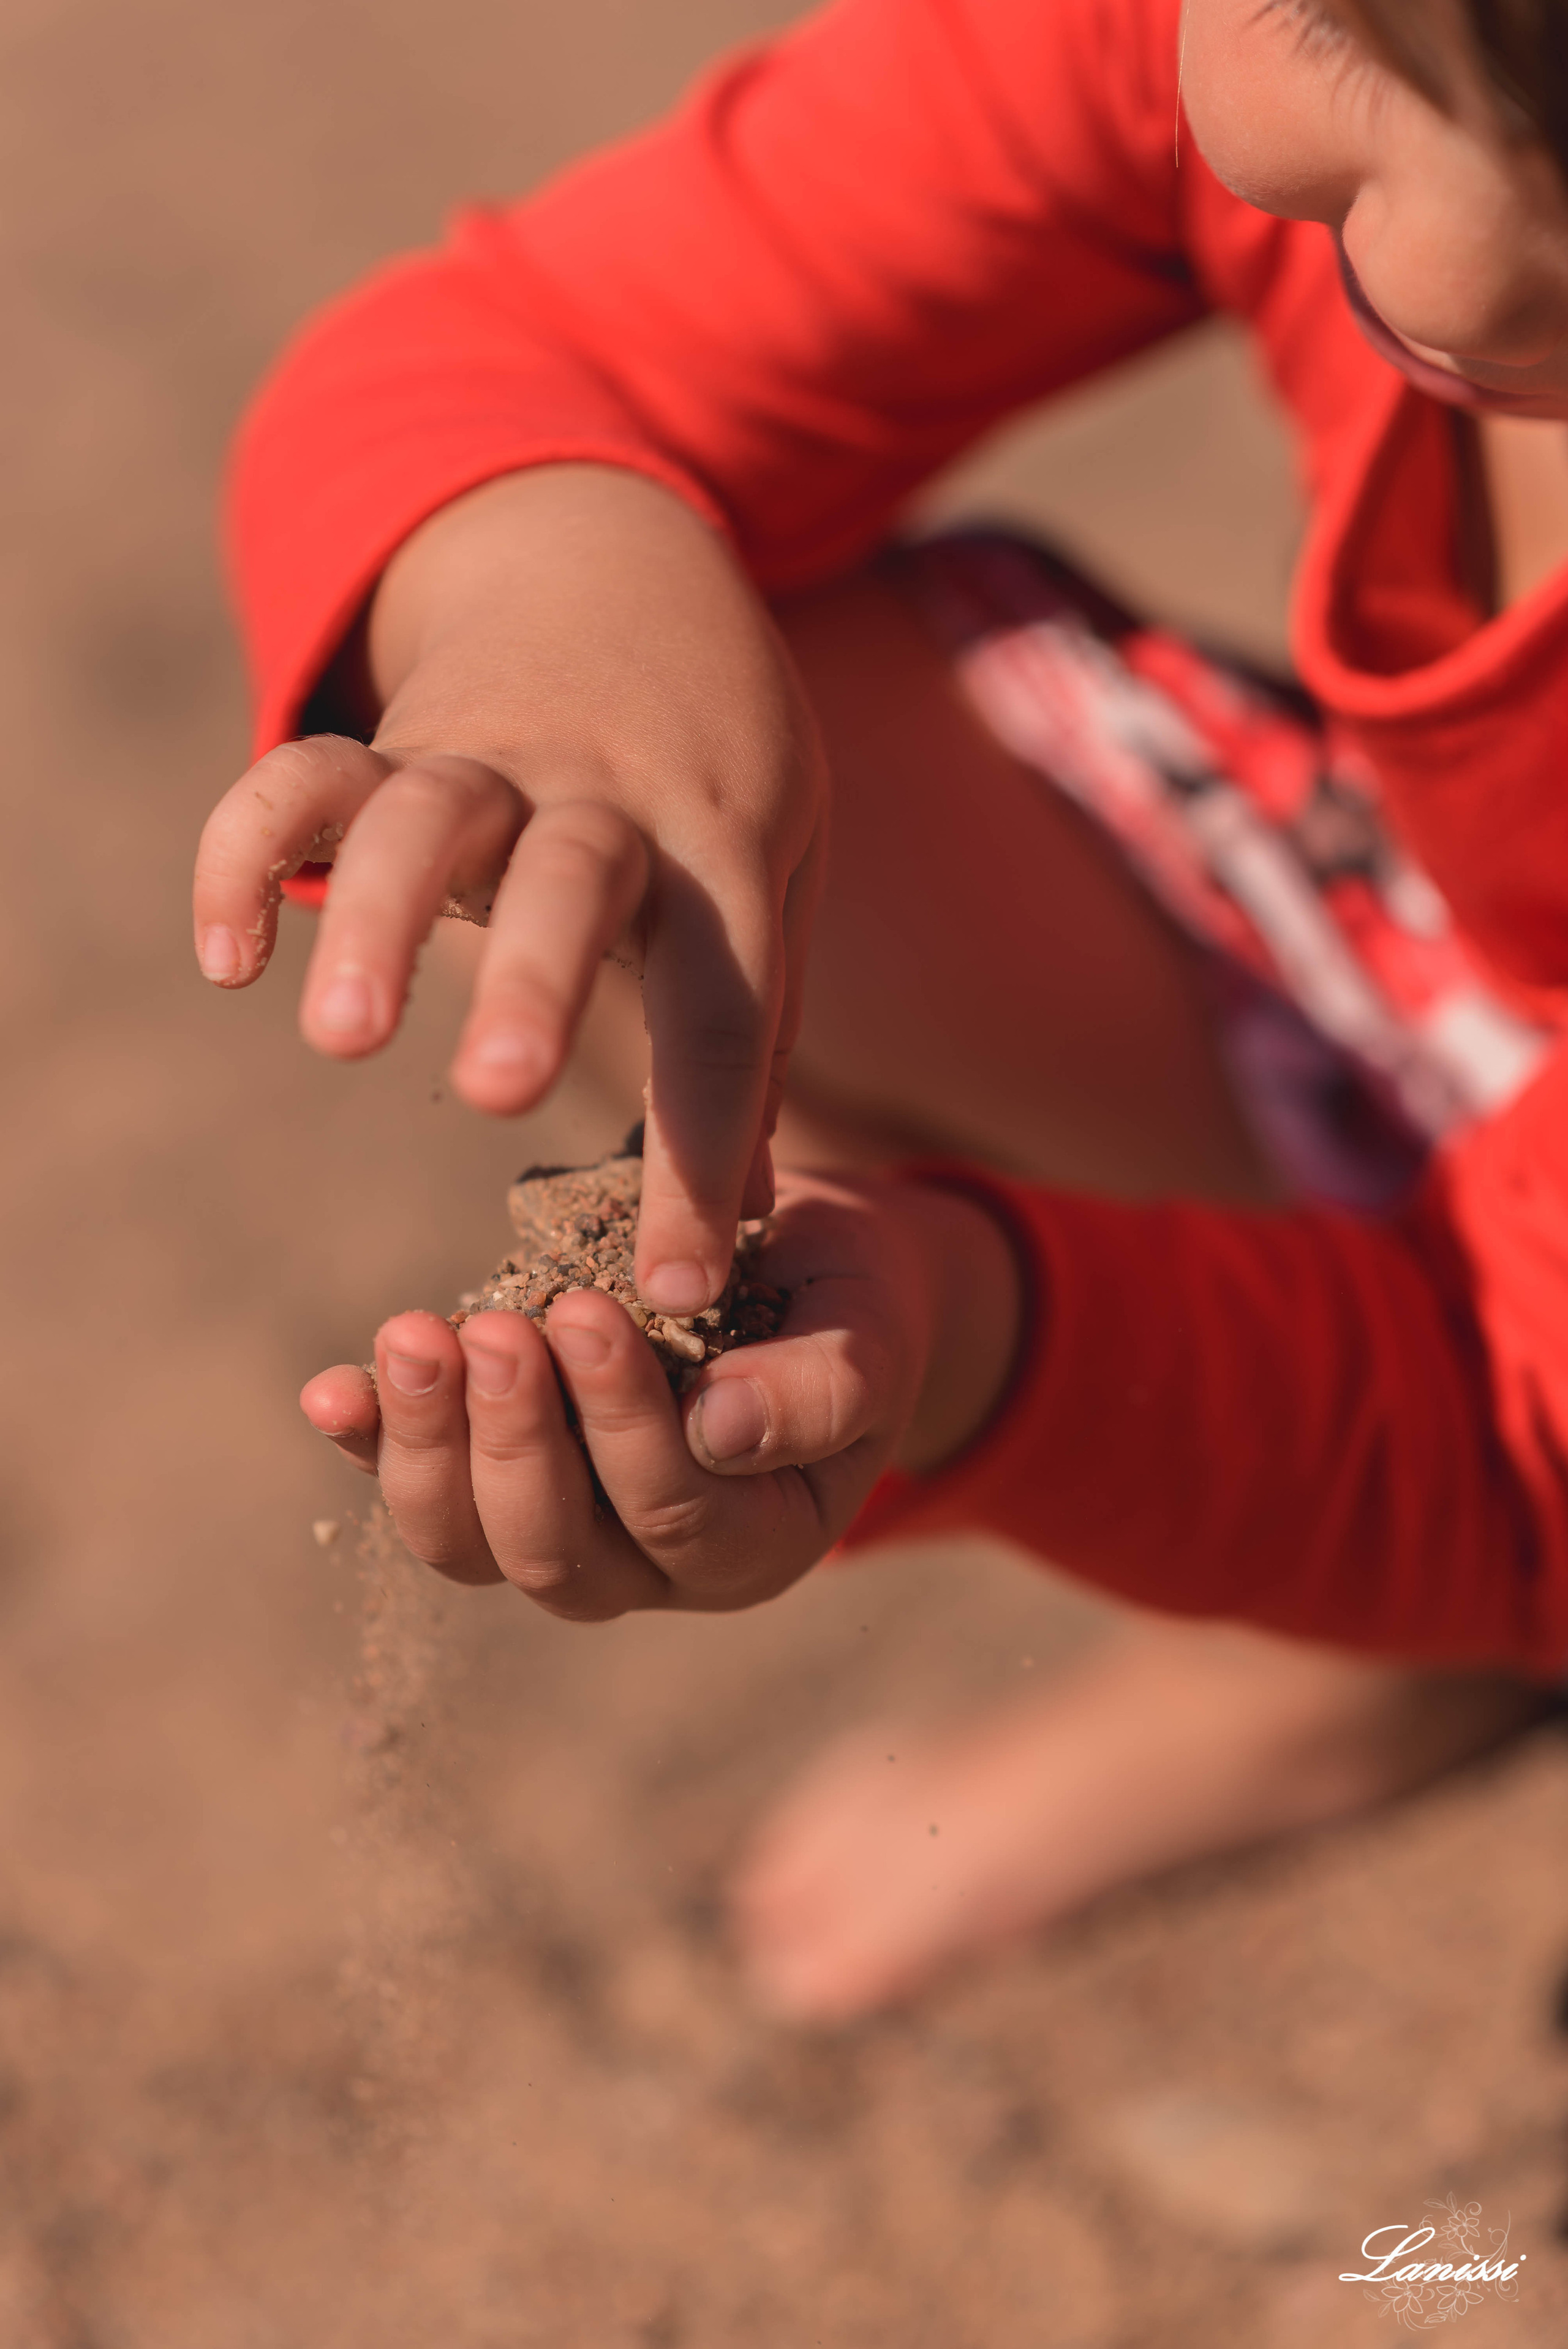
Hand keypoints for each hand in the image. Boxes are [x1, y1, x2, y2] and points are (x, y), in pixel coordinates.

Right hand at [194, 465, 826, 1315]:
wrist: (622, 561)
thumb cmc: (714, 756)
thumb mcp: (778, 860)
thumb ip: (761, 1013)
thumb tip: (763, 1201)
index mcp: (718, 847)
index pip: (723, 1011)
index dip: (704, 1153)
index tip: (678, 1290)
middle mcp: (604, 795)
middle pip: (572, 877)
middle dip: (531, 978)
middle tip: (497, 1091)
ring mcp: (489, 754)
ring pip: (426, 816)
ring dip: (377, 917)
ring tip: (339, 1037)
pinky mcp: (391, 737)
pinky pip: (304, 779)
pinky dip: (251, 852)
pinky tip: (231, 961)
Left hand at [299, 1173, 1022, 1615]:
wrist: (805, 1276)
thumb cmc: (852, 1305)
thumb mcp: (868, 1333)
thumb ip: (819, 1390)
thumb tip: (720, 1430)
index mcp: (754, 1545)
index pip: (673, 1512)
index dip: (617, 1421)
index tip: (580, 1309)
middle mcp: (652, 1569)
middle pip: (555, 1552)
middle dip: (515, 1439)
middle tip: (497, 1326)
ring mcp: (567, 1533)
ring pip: (471, 1547)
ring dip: (428, 1446)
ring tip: (412, 1335)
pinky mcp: (498, 1480)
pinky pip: (424, 1489)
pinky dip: (372, 1443)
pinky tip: (329, 1392)